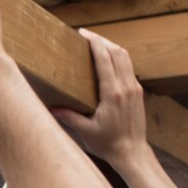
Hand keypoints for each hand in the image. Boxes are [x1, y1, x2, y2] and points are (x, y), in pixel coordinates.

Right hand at [51, 30, 147, 168]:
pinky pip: (128, 67)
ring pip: (126, 57)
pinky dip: (118, 57)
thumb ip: (69, 117)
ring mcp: (134, 88)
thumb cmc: (108, 144)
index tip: (83, 33)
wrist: (133, 153)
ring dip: (111, 46)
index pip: (105, 59)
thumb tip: (51, 107)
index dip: (95, 43)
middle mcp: (126, 87)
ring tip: (96, 43)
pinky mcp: (137, 92)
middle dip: (102, 40)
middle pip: (118, 52)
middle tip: (86, 35)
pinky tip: (107, 60)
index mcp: (113, 94)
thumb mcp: (85, 131)